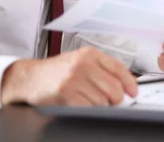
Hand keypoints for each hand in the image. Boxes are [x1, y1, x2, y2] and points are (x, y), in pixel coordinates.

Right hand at [0, 46, 137, 106]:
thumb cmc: (57, 70)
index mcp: (90, 54)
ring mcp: (73, 79)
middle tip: (114, 102)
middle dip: (117, 98)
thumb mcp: (80, 60)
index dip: (129, 82)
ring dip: (100, 105)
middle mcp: (83, 64)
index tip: (133, 91)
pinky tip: (83, 104)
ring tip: (91, 100)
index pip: (118, 68)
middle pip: (113, 86)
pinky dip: (89, 109)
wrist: (30, 77)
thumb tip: (125, 82)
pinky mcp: (65, 94)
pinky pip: (87, 107)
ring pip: (102, 99)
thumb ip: (101, 68)